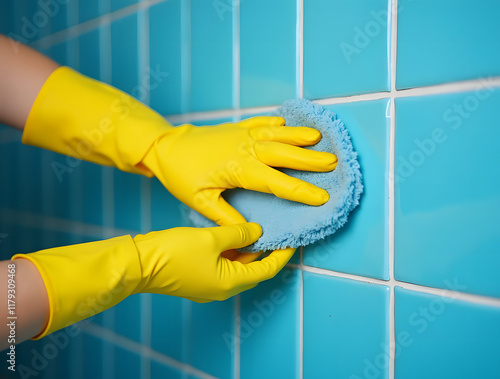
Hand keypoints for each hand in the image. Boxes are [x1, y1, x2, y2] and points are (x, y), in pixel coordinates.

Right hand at [133, 223, 294, 301]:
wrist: (138, 263)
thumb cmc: (174, 253)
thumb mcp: (211, 238)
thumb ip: (238, 233)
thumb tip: (257, 231)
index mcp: (230, 282)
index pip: (266, 269)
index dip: (282, 254)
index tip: (294, 240)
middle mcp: (222, 287)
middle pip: (253, 268)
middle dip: (267, 250)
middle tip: (278, 230)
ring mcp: (209, 283)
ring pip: (237, 265)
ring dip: (248, 249)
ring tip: (258, 227)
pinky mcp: (198, 276)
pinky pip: (223, 263)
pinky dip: (232, 249)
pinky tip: (233, 232)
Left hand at [141, 116, 337, 225]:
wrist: (166, 147)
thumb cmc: (182, 175)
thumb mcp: (201, 201)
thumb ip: (228, 217)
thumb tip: (252, 231)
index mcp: (239, 169)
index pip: (276, 182)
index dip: (301, 190)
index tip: (321, 197)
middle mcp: (245, 149)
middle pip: (283, 154)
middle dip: (310, 159)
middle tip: (334, 162)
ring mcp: (242, 135)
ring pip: (276, 134)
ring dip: (298, 136)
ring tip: (319, 137)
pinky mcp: (237, 128)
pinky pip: (261, 123)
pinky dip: (276, 123)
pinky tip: (287, 123)